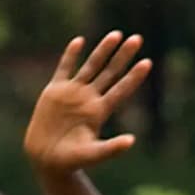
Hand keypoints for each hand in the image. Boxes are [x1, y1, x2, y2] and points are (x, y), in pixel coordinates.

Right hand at [26, 32, 150, 174]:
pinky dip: (70, 55)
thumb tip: (132, 141)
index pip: (121, 89)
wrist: (46, 158)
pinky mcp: (55, 91)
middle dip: (123, 56)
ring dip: (103, 50)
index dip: (134, 77)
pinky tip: (79, 41)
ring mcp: (73, 93)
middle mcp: (89, 98)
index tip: (147, 62)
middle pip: (110, 72)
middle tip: (137, 38)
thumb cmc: (72, 160)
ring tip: (116, 34)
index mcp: (100, 111)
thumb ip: (111, 148)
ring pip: (91, 66)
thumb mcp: (93, 154)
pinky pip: (64, 69)